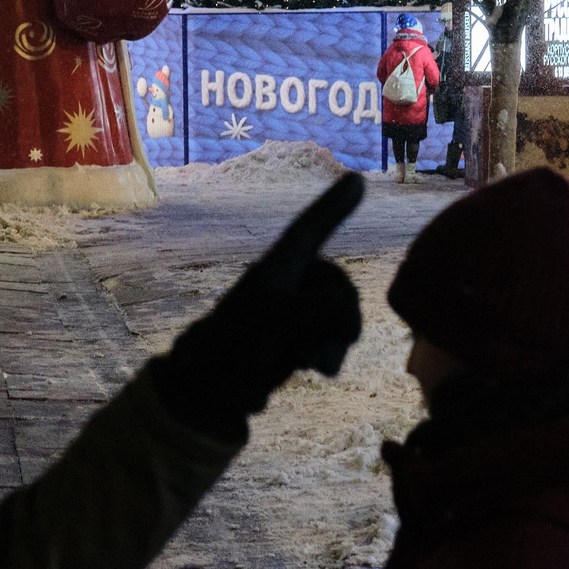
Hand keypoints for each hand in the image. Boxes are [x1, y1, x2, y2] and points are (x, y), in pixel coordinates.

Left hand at [158, 174, 364, 434]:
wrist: (211, 388)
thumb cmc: (235, 347)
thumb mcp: (276, 327)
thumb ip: (314, 313)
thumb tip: (344, 311)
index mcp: (277, 268)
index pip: (310, 229)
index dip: (334, 207)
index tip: (357, 180)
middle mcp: (289, 283)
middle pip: (338, 286)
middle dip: (342, 315)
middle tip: (327, 343)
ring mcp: (295, 310)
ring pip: (340, 315)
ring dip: (335, 339)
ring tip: (313, 365)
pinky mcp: (297, 336)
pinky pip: (332, 338)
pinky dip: (329, 352)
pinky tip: (313, 369)